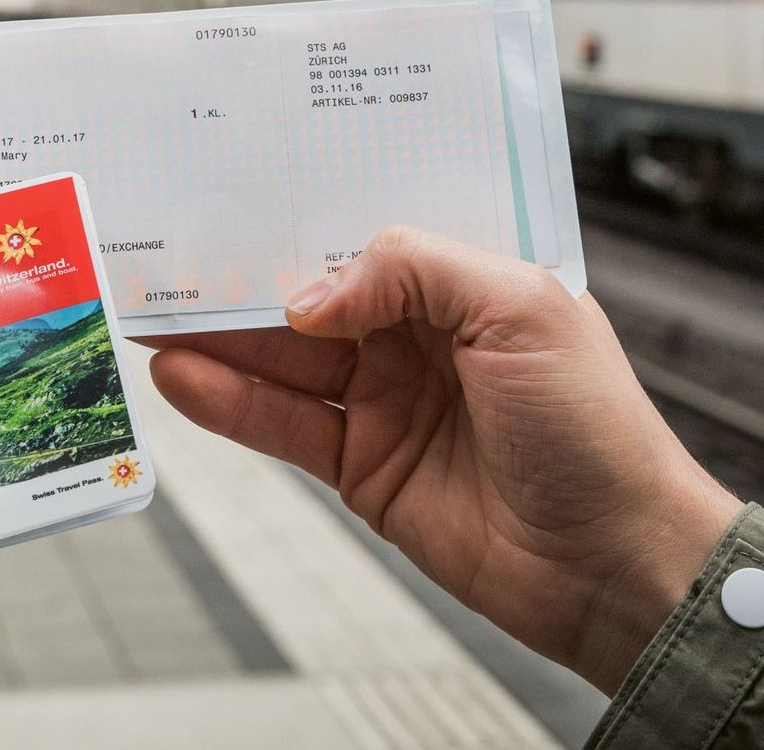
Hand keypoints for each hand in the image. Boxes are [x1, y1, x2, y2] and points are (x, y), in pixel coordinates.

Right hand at [149, 227, 741, 694]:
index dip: (301, 214)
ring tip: (149, 314)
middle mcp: (417, 334)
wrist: (615, 565)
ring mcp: (385, 400)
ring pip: (281, 357)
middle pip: (308, 294)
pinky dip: (229, 401)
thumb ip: (413, 271)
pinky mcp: (362, 465)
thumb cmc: (598, 430)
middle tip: (164, 254)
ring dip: (215, 338)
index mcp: (462, 282)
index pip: (364, 234)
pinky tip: (183, 378)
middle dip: (237, 275)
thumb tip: (311, 293)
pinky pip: (283, 424)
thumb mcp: (522, 308)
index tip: (234, 198)